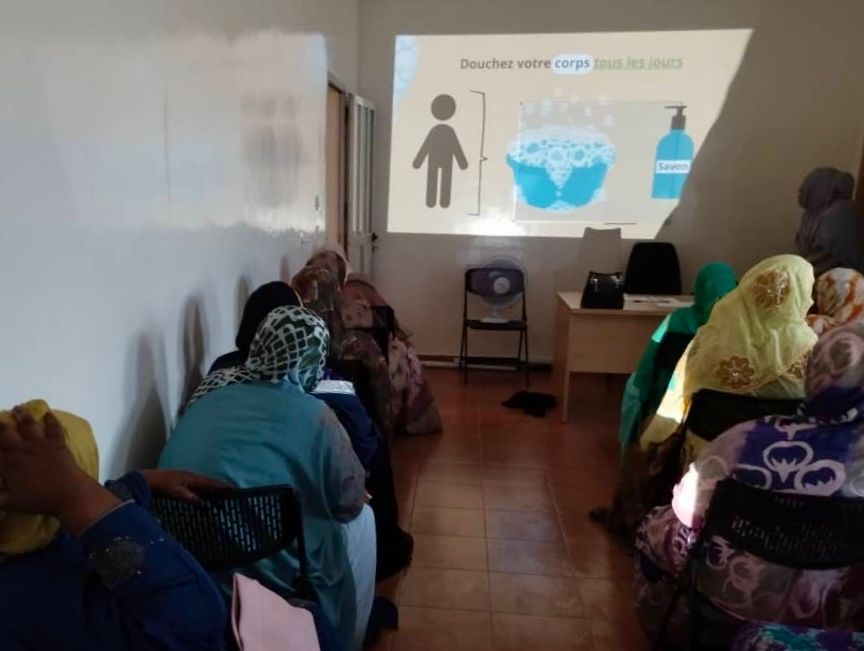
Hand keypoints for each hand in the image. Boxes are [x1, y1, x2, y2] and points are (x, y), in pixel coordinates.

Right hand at [0, 406, 118, 535]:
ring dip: (22, 415)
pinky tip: (48, 414)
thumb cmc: (38, 500)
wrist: (69, 494)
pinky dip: (51, 420)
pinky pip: (54, 428)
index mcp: (9, 463)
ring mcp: (41, 444)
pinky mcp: (58, 443)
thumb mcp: (9, 502)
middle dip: (1, 425)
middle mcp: (22, 449)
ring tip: (18, 408)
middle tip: (0, 418)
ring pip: (29, 425)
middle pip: (7, 432)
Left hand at [139, 469, 229, 503]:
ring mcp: (187, 479)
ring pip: (204, 484)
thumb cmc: (162, 485)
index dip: (222, 487)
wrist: (148, 480)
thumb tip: (204, 503)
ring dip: (213, 489)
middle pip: (210, 482)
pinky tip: (206, 496)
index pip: (211, 483)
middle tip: (231, 492)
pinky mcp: (183, 482)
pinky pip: (198, 486)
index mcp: (193, 478)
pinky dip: (205, 490)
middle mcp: (192, 477)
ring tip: (222, 495)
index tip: (232, 490)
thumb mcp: (177, 493)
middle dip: (220, 487)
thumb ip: (190, 497)